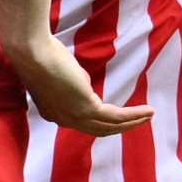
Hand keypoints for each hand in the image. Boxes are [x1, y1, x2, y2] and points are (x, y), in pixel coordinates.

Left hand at [6, 29, 151, 135]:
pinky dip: (134, 115)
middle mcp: (63, 120)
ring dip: (133, 122)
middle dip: (123, 126)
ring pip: (110, 127)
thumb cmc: (42, 54)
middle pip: (99, 130)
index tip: (120, 115)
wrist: (32, 51)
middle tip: (140, 120)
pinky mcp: (87, 109)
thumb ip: (75, 83)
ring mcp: (74, 117)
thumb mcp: (61, 75)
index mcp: (54, 113)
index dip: (103, 121)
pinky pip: (116, 117)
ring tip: (149, 115)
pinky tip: (147, 111)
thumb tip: (85, 84)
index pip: (83, 123)